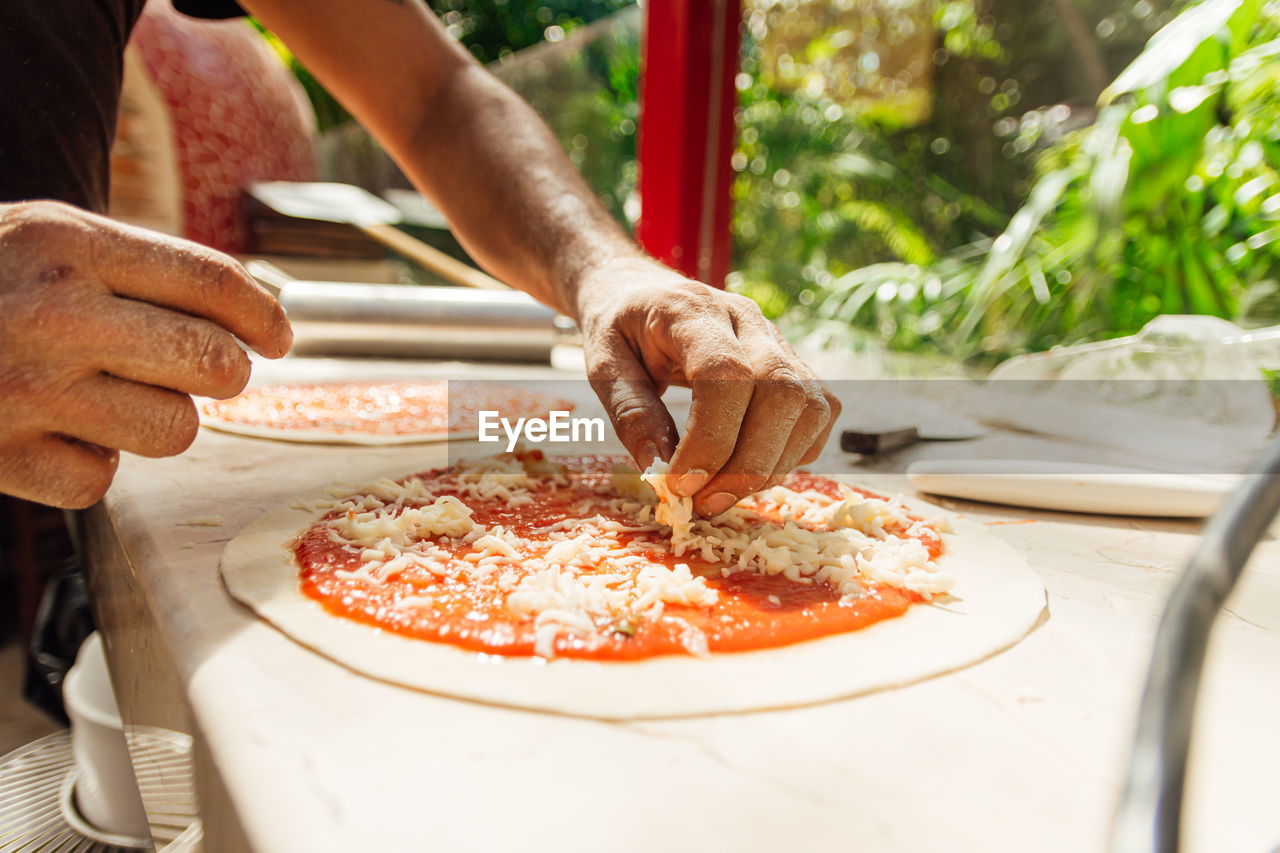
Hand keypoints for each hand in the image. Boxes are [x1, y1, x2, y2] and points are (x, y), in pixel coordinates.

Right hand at [0, 201, 291, 507]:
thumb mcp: (47, 238)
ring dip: (157, 420)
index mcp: (66, 242)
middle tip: (193, 369)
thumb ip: (143, 268)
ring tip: (109, 395)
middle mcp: (50, 312)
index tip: (280, 337)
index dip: (265, 316)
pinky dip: (87, 463)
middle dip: (219, 373)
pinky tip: (52, 430)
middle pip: (214, 366)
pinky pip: (101, 480)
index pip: (213, 282)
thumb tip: (256, 315)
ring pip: (174, 432)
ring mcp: (21, 389)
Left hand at [577, 257, 839, 515]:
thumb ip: (630, 411)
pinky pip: (817, 415)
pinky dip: (791, 455)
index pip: (726, 374)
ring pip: (808, 408)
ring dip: (771, 466)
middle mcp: (748, 319)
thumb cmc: (621, 329)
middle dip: (747, 464)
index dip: (711, 439)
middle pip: (779, 392)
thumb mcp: (602, 364)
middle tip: (704, 503)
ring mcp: (778, 340)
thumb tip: (657, 467)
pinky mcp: (794, 365)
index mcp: (692, 310)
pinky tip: (749, 471)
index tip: (681, 484)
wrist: (642, 293)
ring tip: (722, 495)